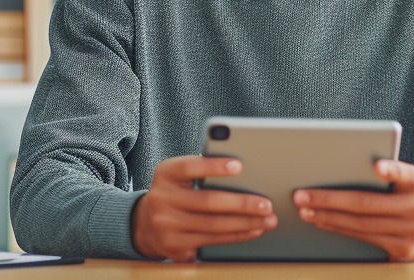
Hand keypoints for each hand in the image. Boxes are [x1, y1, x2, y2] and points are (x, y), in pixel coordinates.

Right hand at [131, 155, 277, 261]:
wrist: (146, 223)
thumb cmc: (175, 192)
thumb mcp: (179, 175)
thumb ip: (202, 169)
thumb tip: (244, 170)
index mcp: (165, 173)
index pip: (190, 167)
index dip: (214, 166)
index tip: (239, 165)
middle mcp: (162, 199)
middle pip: (208, 201)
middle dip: (242, 203)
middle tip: (266, 204)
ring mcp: (166, 225)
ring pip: (214, 226)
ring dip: (246, 223)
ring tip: (267, 219)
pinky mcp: (174, 246)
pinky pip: (212, 242)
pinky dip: (236, 236)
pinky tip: (252, 231)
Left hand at [292, 159, 413, 260]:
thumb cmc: (405, 194)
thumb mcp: (405, 180)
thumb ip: (386, 172)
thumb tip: (341, 165)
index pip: (407, 174)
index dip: (393, 170)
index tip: (377, 166)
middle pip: (367, 204)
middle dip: (330, 199)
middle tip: (302, 194)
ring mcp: (412, 232)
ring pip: (361, 224)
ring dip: (328, 216)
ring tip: (305, 209)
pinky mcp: (402, 250)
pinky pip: (363, 238)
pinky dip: (339, 228)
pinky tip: (322, 220)